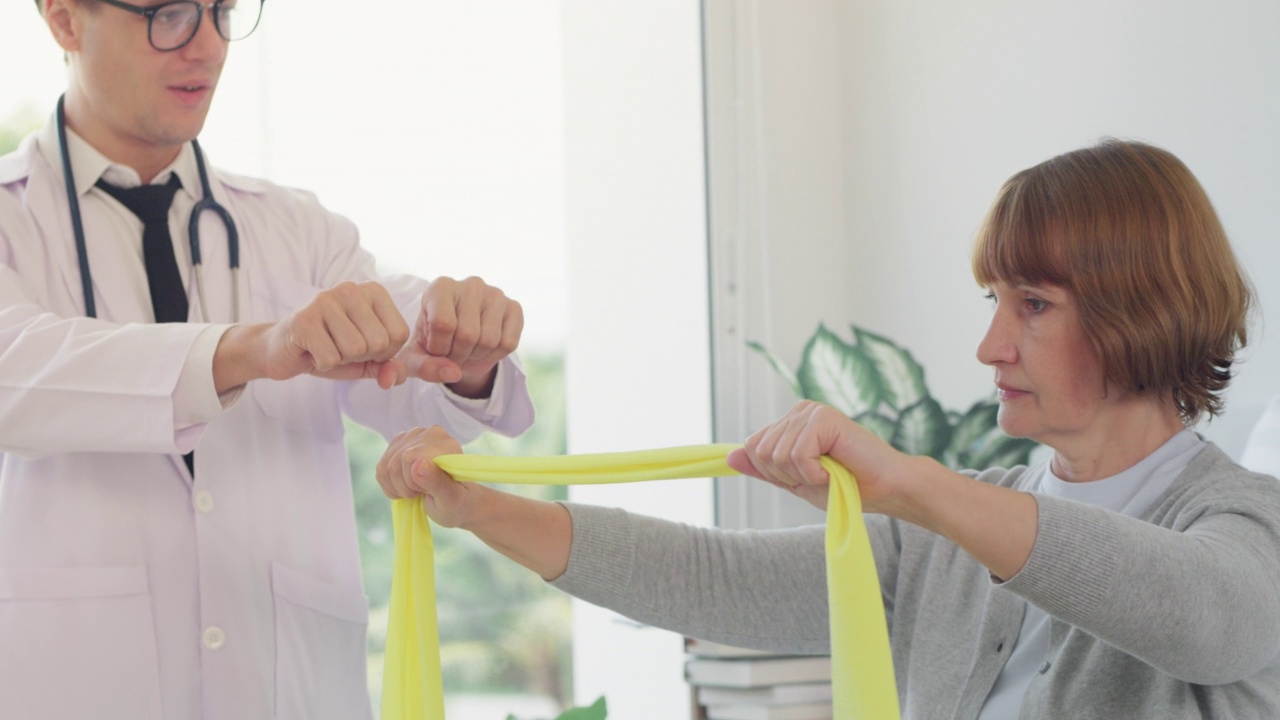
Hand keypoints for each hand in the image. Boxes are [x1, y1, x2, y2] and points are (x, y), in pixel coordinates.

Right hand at [258, 281, 410, 388]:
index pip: (399, 334)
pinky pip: (330, 357)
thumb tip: (396, 377)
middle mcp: (351, 289)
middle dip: (361, 356)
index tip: (361, 346)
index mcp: (373, 291)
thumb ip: (390, 367)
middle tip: (339, 346)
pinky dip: (322, 363)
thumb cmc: (331, 349)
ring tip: (326, 346)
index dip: (383, 353)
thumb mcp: (367, 360)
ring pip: (355, 349)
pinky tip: (311, 350)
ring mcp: (325, 300)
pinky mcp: (303, 318)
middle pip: (379, 342)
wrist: (282, 350)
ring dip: (340, 359)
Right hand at [375, 426, 475, 526]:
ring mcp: (410, 438)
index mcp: (445, 443)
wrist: (453, 502)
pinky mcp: (396, 447)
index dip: (414, 482)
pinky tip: (407, 487)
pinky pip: (380, 470)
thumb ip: (437, 481)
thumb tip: (417, 463)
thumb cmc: (456, 501)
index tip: (431, 490)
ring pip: (384, 468)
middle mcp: (427, 434)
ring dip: (399, 488)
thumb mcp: (451, 498)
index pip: (408, 457)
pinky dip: (391, 486)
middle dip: (407, 487)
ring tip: (418, 490)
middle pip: (395, 464)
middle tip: (425, 492)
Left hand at [398, 276, 523, 397]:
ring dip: (476, 356)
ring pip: (489, 340)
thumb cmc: (432, 341)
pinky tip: (485, 347)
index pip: (443, 324)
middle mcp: (471, 285)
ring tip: (468, 348)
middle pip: (468, 335)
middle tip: (453, 351)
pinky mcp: (514, 308)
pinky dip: (495, 355)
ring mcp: (495, 294)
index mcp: (441, 287)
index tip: (435, 347)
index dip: (439, 347)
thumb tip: (453, 373)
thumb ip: (423, 366)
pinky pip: (508, 343)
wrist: (457, 338)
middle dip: (458, 355)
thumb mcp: (417, 356)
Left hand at [726, 400, 906, 512]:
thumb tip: (729, 456)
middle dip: (786, 475)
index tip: (805, 477)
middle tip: (820, 475)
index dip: (774, 473)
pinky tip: (835, 468)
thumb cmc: (846, 486)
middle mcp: (798, 411)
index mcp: (789, 422)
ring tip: (830, 471)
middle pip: (761, 452)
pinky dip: (814, 472)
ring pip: (777, 455)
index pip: (752, 448)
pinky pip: (797, 454)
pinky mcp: (824, 417)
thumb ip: (764, 469)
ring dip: (803, 475)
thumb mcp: (795, 482)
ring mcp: (811, 411)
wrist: (886, 489)